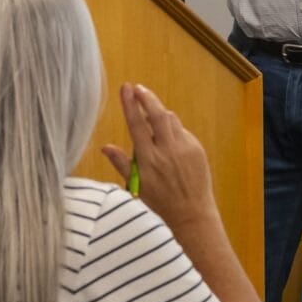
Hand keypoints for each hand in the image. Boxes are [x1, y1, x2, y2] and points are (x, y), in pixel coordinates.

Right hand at [102, 82, 219, 229]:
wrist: (191, 213)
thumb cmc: (161, 201)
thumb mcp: (136, 185)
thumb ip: (121, 163)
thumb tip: (104, 147)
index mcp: (148, 159)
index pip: (137, 125)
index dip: (130, 104)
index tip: (126, 88)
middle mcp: (167, 150)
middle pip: (156, 115)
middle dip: (147, 98)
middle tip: (138, 88)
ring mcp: (184, 148)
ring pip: (170, 120)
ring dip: (159, 114)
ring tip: (151, 115)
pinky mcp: (196, 149)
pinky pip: (182, 131)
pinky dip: (173, 130)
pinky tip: (168, 140)